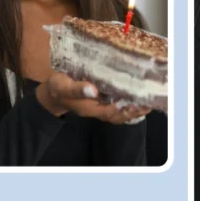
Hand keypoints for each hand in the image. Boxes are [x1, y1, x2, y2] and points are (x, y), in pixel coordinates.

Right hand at [35, 72, 150, 124]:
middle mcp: (97, 109)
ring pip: (119, 111)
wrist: (51, 92)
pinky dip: (126, 103)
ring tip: (146, 101)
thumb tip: (93, 90)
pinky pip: (115, 105)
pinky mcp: (99, 100)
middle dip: (134, 110)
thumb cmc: (57, 88)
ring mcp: (98, 106)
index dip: (127, 109)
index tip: (140, 103)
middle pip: (119, 114)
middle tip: (148, 103)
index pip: (113, 112)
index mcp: (90, 108)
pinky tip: (135, 96)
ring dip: (132, 107)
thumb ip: (77, 89)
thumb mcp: (63, 86)